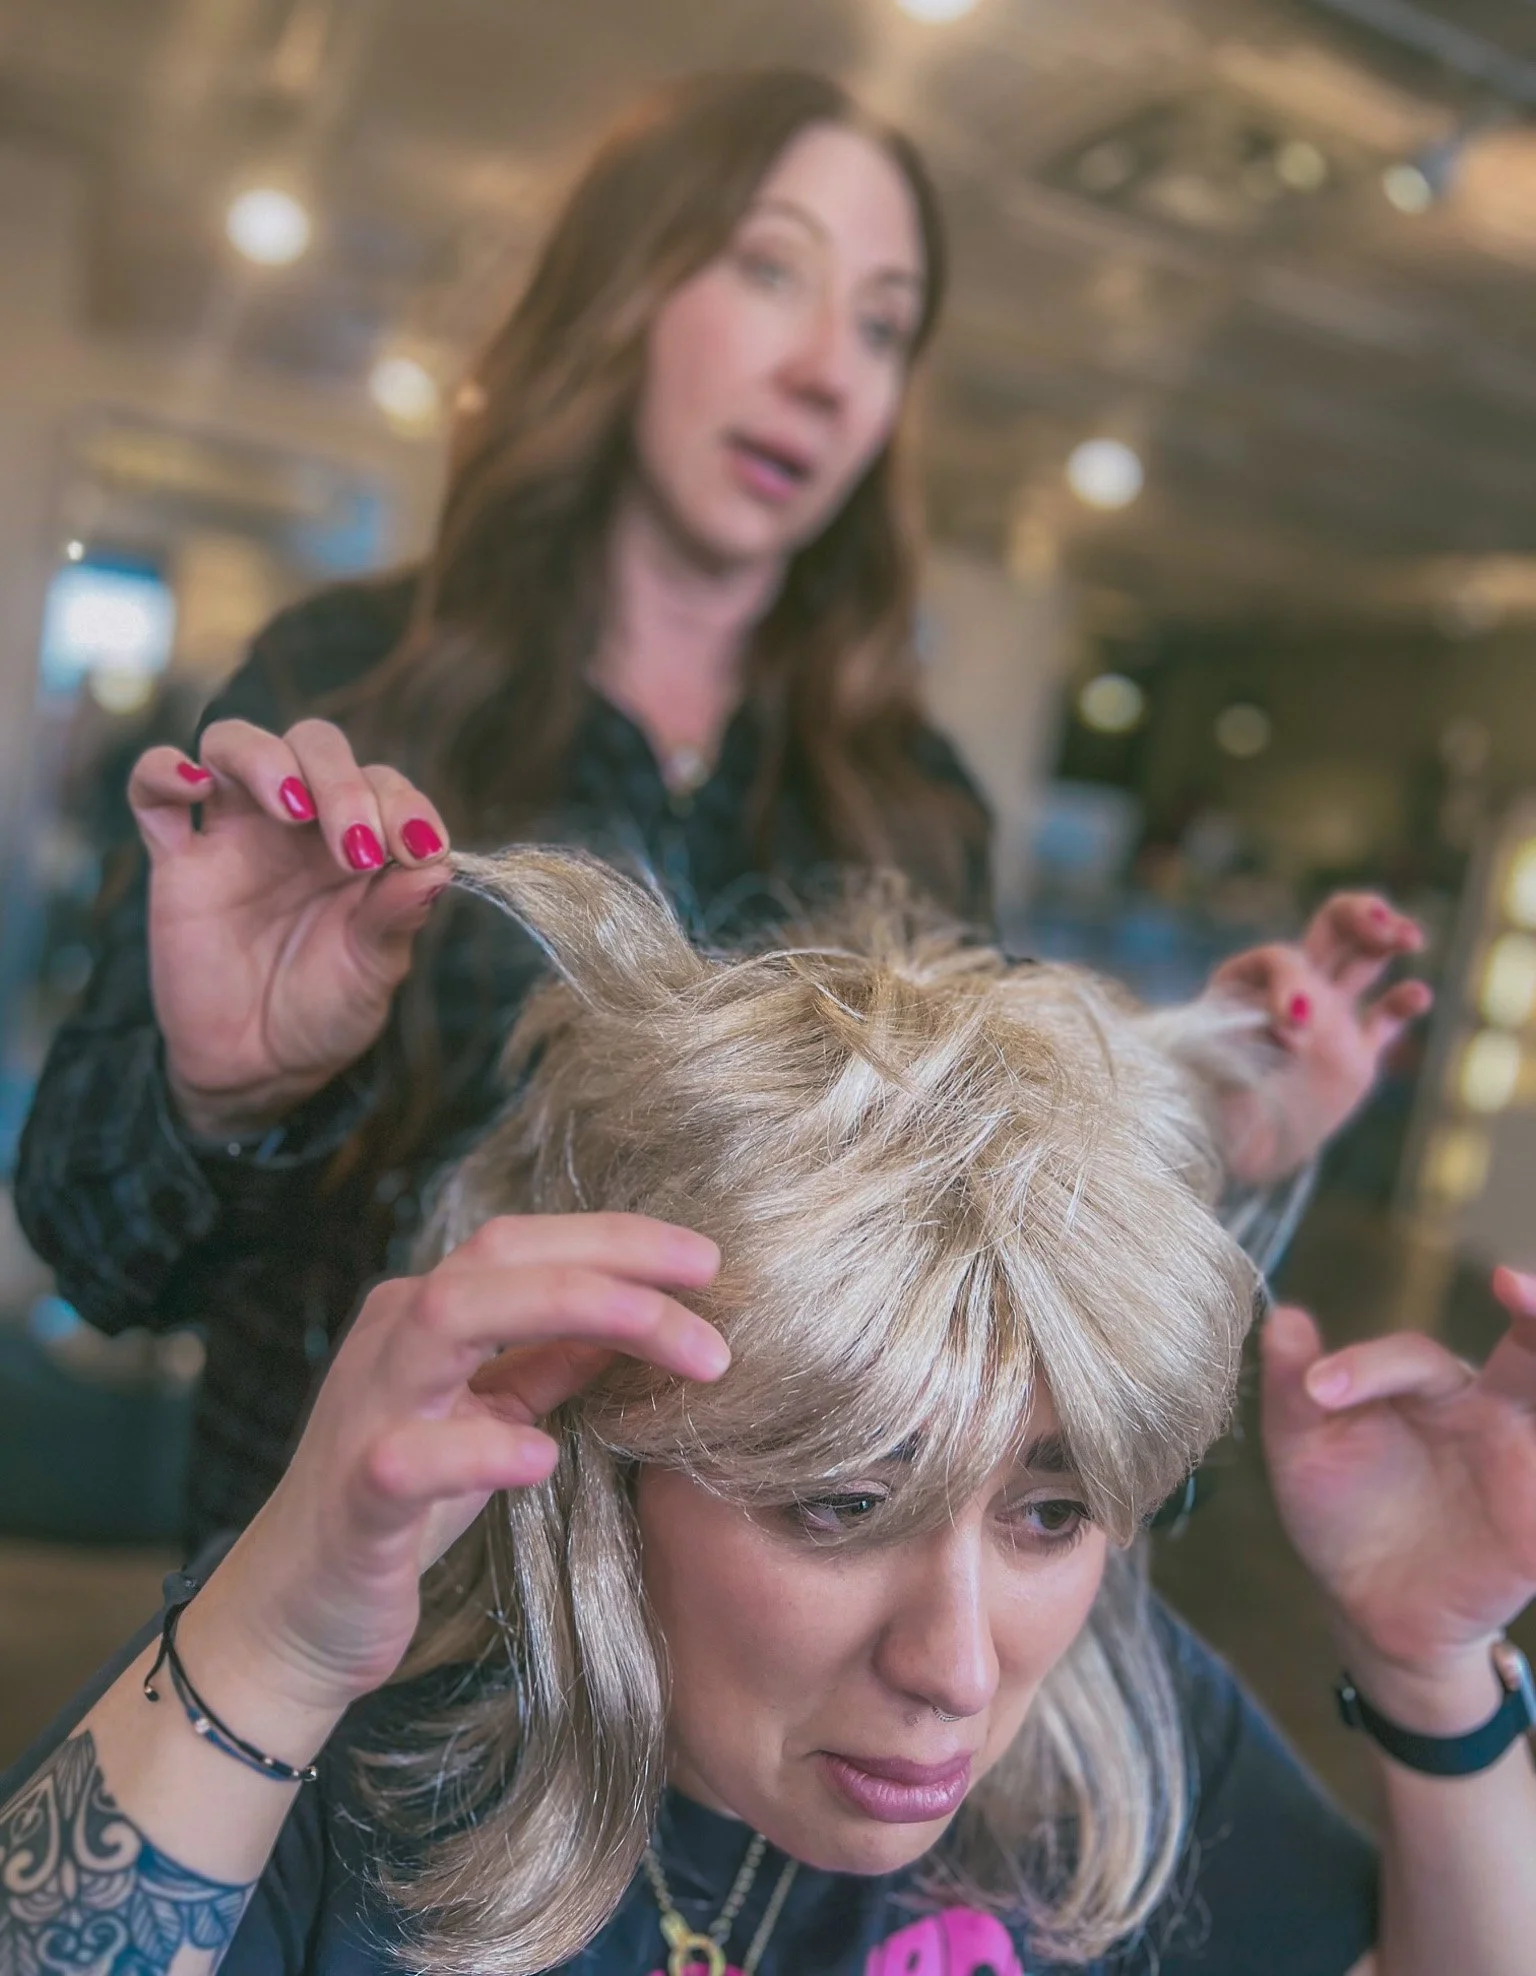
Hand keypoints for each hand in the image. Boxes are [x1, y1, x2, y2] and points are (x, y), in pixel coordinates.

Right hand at [128, 719, 451, 1137]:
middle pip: (315, 747)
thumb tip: (436, 868)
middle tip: (359, 847)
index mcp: (360, 841)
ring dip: (266, 759)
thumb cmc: (326, 1009)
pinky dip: (165, 770)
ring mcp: (234, 835)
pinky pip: (153, 792)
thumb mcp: (374, 972)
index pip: (384, 784)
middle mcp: (299, 825)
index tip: (420, 847)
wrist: (258, 1067)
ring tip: (293, 808)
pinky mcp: (177, 861)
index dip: (404, 804)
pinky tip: (194, 785)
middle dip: (343, 782)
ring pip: (235, 744)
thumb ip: (397, 917)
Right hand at [187, 1213, 725, 1717]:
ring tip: (675, 1345)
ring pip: (447, 1319)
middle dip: (612, 1258)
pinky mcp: (355, 1500)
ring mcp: (365, 1413)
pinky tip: (542, 1459)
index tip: (705, 1259)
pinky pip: (409, 1458)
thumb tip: (636, 1313)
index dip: (618, 1237)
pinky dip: (479, 1450)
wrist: (294, 1616)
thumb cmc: (401, 1507)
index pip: (523, 1243)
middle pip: (496, 1256)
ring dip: (572, 1311)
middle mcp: (390, 1343)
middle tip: (710, 1279)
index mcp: (422, 1314)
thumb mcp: (486, 1415)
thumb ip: (546, 1361)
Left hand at [1209, 892, 1431, 1183]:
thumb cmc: (1207, 1109)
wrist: (1230, 1154)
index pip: (1282, 959)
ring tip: (1408, 938)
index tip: (1291, 1027)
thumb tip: (1298, 1016)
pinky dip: (1404, 1004)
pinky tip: (1418, 995)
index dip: (1292, 983)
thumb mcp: (1214, 1067)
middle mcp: (1289, 992)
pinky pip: (1384, 1020)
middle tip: (1381, 928)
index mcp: (1245, 985)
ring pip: (1362, 961)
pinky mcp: (1352, 1054)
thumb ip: (1250, 1036)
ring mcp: (1326, 1019)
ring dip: (1388, 940)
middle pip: (1331, 929)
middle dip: (1358, 916)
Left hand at [1260, 1290, 1535, 1693]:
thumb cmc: (1339, 1511)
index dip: (1368, 1368)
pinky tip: (1528, 1475)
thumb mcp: (1304, 1449)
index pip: (1416, 1358)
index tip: (1320, 1393)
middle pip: (1527, 1348)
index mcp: (1431, 1388)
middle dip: (1532, 1307)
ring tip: (1534, 1309)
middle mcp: (1489, 1412)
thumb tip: (1282, 1316)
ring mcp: (1522, 1464)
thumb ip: (1294, 1386)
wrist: (1367, 1606)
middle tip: (1511, 1281)